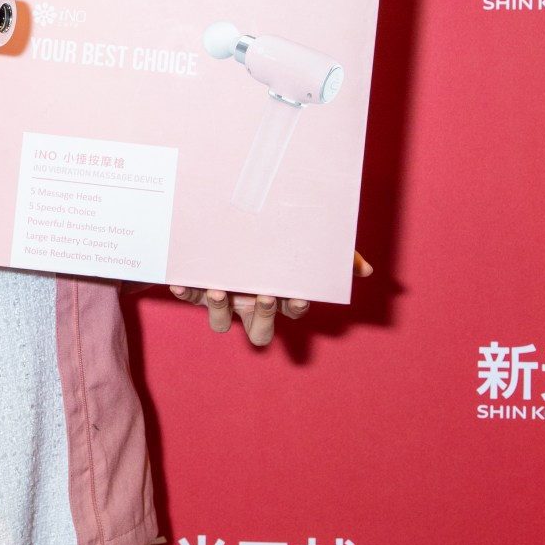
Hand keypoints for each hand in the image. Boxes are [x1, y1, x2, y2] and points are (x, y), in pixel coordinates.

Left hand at [168, 251, 372, 346]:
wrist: (234, 212)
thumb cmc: (279, 235)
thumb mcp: (309, 238)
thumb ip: (339, 254)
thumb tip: (364, 271)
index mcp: (280, 295)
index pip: (295, 310)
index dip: (296, 307)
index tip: (296, 295)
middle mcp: (253, 304)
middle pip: (260, 332)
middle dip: (262, 318)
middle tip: (264, 295)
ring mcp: (227, 298)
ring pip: (222, 323)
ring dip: (218, 311)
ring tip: (217, 291)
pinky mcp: (200, 288)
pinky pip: (191, 297)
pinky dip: (185, 292)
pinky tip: (179, 282)